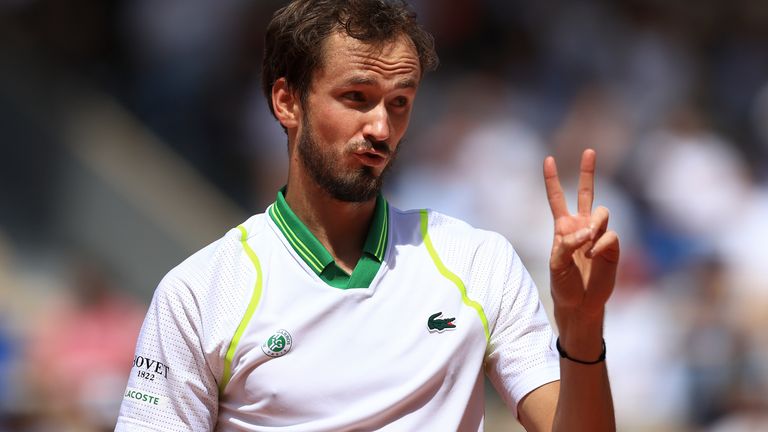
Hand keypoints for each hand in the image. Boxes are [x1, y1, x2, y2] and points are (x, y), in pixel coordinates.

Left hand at [543, 149, 619, 348]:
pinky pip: (610, 235)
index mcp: (562, 226)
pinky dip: (600, 244)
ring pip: (602, 212)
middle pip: (586, 192)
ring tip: (587, 239)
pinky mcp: (612, 246)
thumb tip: (586, 231)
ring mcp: (598, 235)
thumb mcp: (555, 263)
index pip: (557, 198)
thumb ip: (566, 243)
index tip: (548, 159)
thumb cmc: (562, 284)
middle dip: (588, 171)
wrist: (579, 303)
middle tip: (589, 151)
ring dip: (594, 223)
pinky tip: (593, 255)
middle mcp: (581, 225)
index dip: (552, 179)